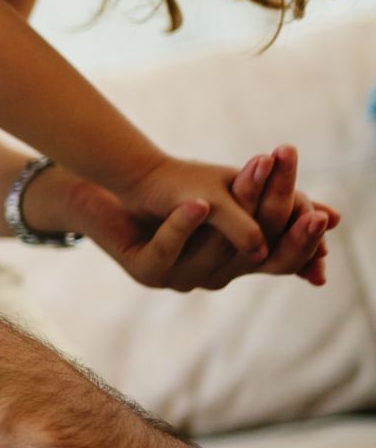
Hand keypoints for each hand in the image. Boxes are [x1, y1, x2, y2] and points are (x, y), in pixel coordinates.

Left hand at [40, 148, 336, 289]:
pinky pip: (167, 249)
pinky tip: (196, 203)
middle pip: (254, 252)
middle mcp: (212, 276)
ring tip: (254, 171)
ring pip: (214, 249)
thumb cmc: (174, 190)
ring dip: (236, 210)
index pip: (282, 258)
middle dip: (279, 222)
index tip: (324, 215)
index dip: (303, 240)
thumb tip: (336, 219)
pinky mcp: (144, 269)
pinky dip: (182, 225)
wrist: (111, 189)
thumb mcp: (232, 193)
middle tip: (305, 207)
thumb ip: (275, 209)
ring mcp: (177, 276)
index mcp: (236, 262)